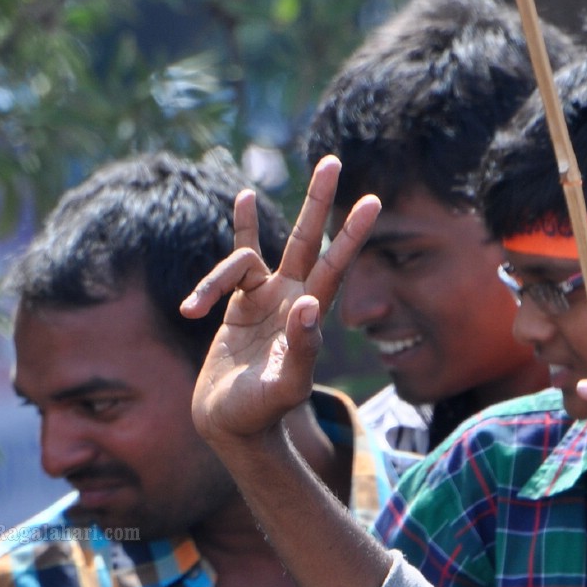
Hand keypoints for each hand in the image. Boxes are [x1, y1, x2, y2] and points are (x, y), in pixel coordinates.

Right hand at [183, 157, 380, 446]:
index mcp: (309, 316)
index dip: (351, 234)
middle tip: (332, 161)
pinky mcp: (237, 305)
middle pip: (306, 240)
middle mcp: (291, 300)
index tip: (372, 200)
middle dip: (318, 202)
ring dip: (235, 247)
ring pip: (253, 252)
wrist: (230, 425)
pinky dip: (221, 260)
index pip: (335, 266)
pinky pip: (232, 266)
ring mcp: (264, 299)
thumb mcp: (286, 386)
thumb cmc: (261, 413)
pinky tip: (224, 235)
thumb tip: (310, 304)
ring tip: (213, 261)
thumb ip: (302, 348)